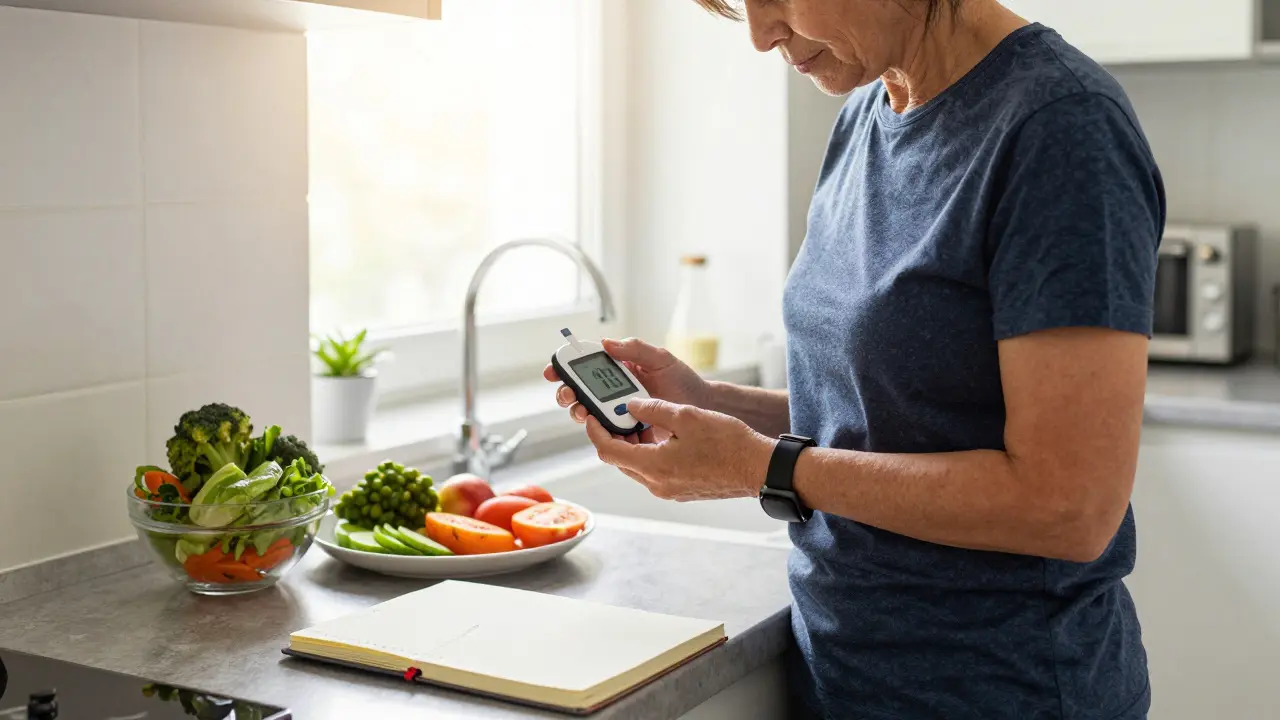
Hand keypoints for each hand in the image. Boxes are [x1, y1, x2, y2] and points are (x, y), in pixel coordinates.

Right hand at [545, 338, 711, 440]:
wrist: (703, 410)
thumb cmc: (683, 382)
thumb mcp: (661, 359)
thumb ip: (635, 349)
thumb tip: (606, 342)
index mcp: (618, 370)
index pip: (585, 367)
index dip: (565, 367)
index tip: (554, 370)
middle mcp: (614, 392)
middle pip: (579, 393)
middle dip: (567, 394)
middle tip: (569, 395)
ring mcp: (619, 413)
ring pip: (588, 415)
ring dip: (580, 413)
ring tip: (586, 412)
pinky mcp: (626, 433)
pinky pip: (606, 435)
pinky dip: (601, 433)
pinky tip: (607, 429)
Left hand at [584, 398, 774, 500]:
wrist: (758, 468)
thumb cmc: (728, 443)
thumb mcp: (686, 416)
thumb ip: (652, 409)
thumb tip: (630, 406)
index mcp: (653, 466)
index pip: (608, 450)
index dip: (595, 431)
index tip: (590, 415)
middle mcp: (657, 483)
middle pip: (620, 460)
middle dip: (613, 436)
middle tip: (615, 414)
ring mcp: (669, 490)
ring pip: (637, 466)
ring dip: (633, 445)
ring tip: (640, 420)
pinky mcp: (681, 490)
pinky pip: (654, 472)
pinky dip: (649, 453)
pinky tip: (662, 436)